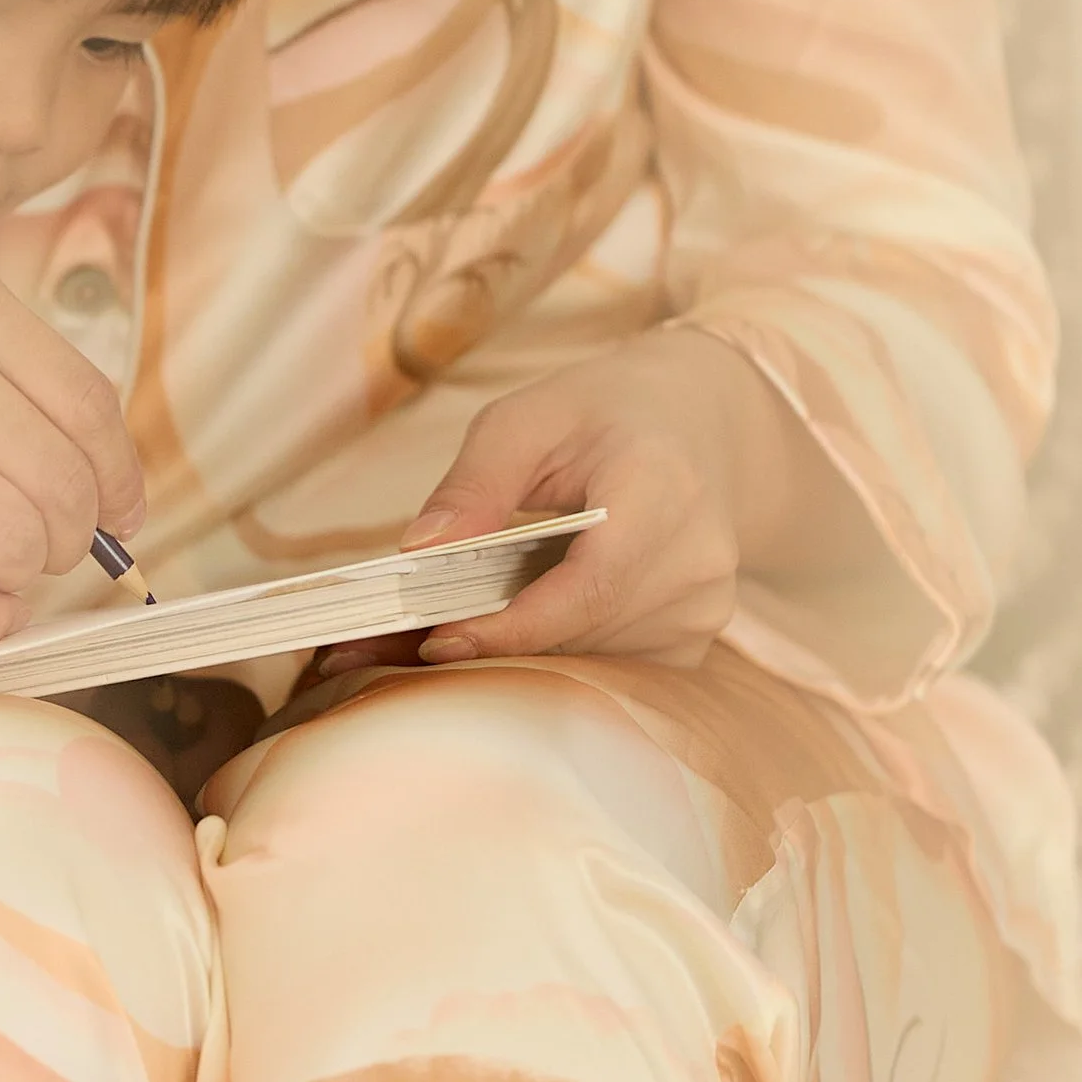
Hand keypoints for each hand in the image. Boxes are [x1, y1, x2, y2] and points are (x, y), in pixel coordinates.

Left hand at [317, 325, 866, 675]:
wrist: (702, 425)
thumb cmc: (604, 413)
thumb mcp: (526, 418)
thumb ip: (473, 483)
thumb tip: (418, 553)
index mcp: (663, 489)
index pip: (588, 586)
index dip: (511, 626)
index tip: (434, 639)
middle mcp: (698, 561)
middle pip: (580, 632)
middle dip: (483, 645)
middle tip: (378, 648)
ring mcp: (703, 609)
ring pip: (586, 660)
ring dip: (507, 657)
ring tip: (420, 638)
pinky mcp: (693, 640)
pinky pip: (604, 668)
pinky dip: (544, 655)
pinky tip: (495, 632)